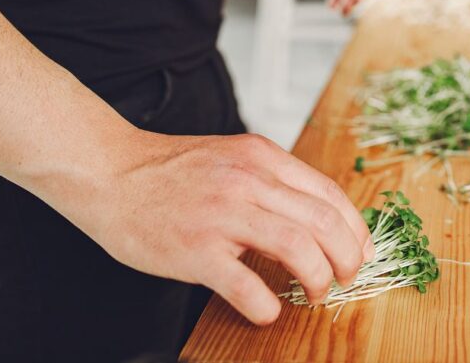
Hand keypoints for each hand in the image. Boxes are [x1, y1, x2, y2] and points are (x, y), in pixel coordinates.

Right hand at [64, 131, 374, 324]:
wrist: (107, 173)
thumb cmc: (170, 172)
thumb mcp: (233, 159)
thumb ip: (272, 181)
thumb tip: (318, 218)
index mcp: (262, 158)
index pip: (330, 195)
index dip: (355, 230)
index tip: (362, 251)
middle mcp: (249, 181)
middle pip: (324, 223)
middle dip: (348, 258)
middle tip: (345, 278)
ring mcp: (223, 214)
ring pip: (299, 249)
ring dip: (318, 279)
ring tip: (315, 293)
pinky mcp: (195, 249)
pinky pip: (246, 286)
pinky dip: (266, 306)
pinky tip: (265, 310)